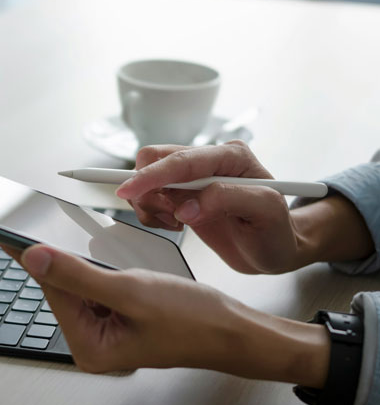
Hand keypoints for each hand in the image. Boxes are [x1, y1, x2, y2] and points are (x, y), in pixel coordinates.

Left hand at [15, 244, 329, 385]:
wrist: (234, 329)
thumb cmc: (193, 319)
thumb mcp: (130, 291)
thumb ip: (78, 274)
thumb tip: (34, 258)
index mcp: (90, 346)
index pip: (52, 291)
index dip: (32, 256)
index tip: (5, 231)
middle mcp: (93, 342)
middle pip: (62, 288)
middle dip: (57, 257)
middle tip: (36, 221)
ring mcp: (105, 330)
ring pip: (78, 284)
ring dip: (76, 260)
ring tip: (65, 233)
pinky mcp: (117, 317)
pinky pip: (95, 286)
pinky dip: (94, 266)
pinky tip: (96, 252)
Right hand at [115, 141, 301, 273]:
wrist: (273, 249)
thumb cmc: (276, 231)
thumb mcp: (266, 212)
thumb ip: (228, 199)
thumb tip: (187, 206)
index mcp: (231, 156)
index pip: (182, 160)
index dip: (151, 175)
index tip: (127, 191)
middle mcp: (208, 159)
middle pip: (154, 159)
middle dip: (151, 191)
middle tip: (173, 218)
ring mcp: (192, 176)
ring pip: (147, 179)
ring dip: (152, 205)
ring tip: (179, 224)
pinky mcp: (180, 193)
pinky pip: (149, 196)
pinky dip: (153, 213)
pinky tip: (177, 224)